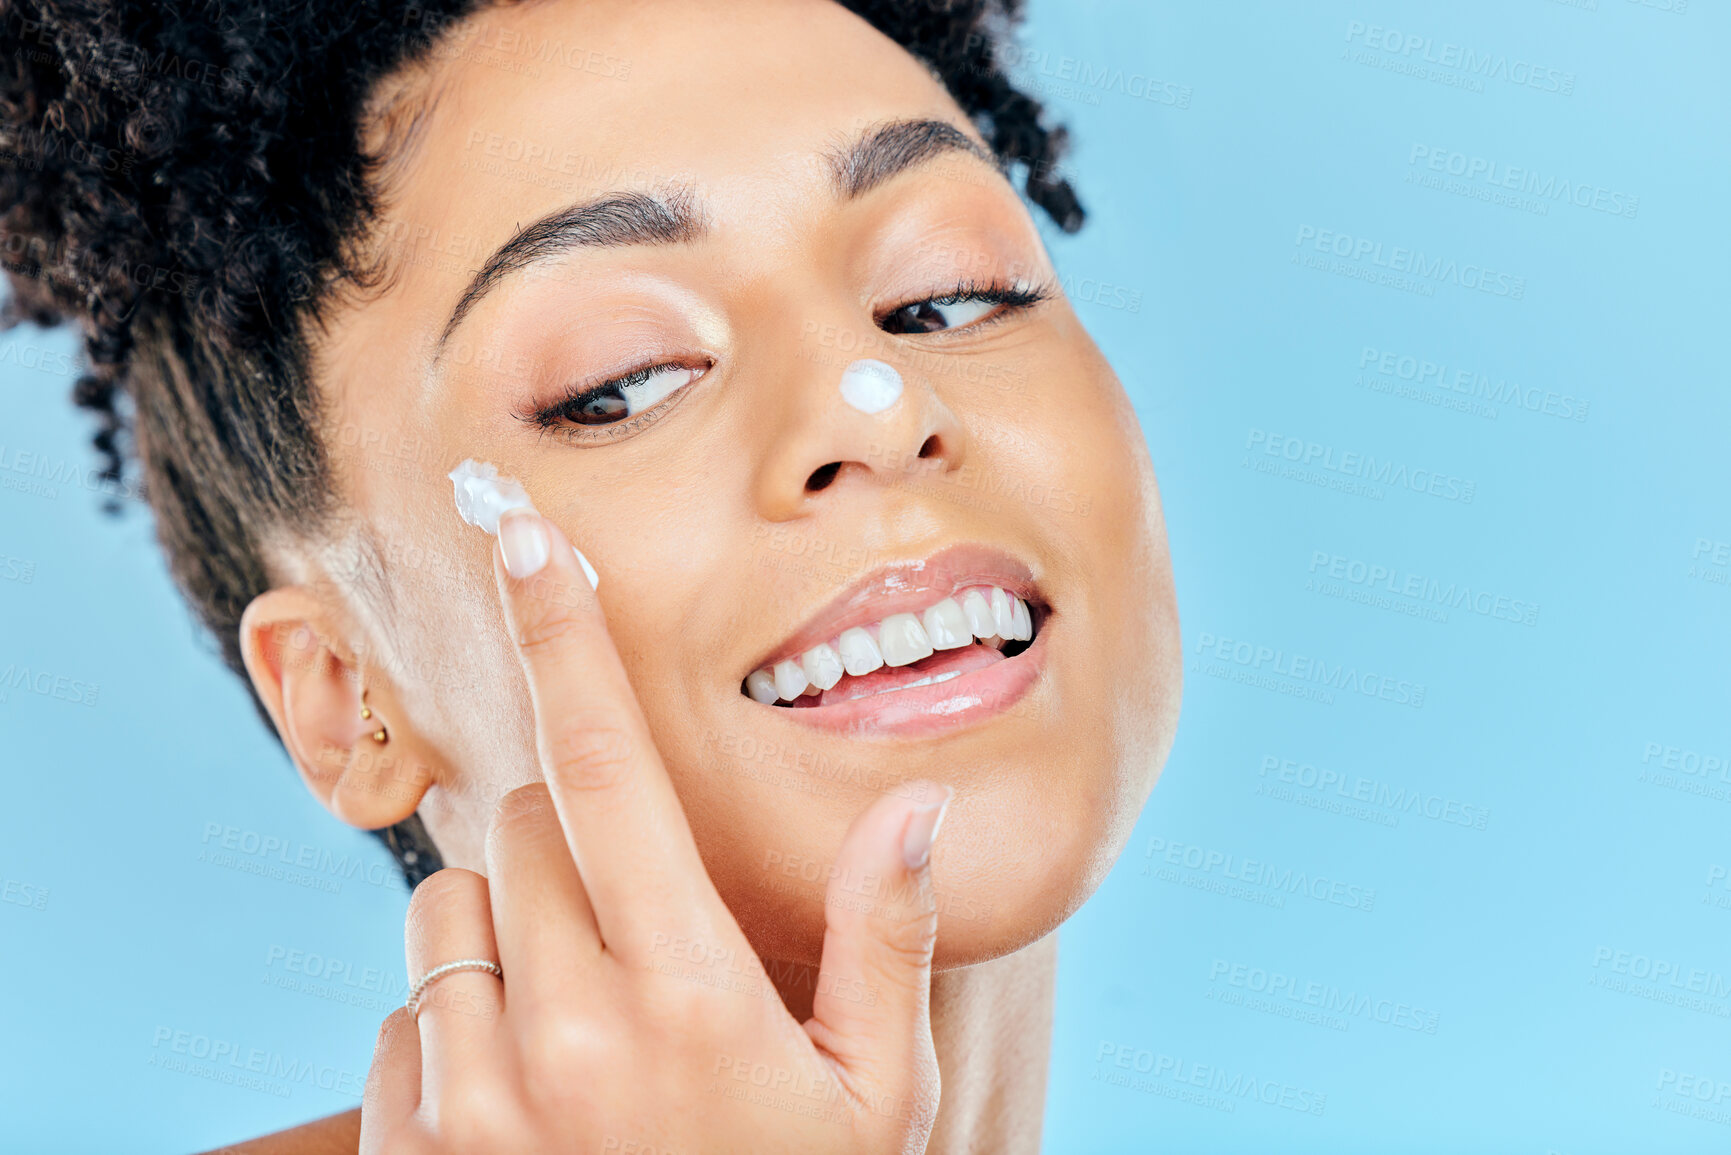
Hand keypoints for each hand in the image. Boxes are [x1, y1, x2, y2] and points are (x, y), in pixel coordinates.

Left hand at [360, 509, 952, 1153]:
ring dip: (505, 923)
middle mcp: (563, 1032)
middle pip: (519, 821)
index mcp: (690, 997)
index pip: (609, 768)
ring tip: (584, 1012)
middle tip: (638, 920)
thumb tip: (912, 803)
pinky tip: (527, 1088)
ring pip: (448, 907)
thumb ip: (887, 941)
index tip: (525, 536)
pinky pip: (404, 1012)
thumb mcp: (878, 1099)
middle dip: (569, 834)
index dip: (568, 638)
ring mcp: (473, 1098)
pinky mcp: (412, 1146)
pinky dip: (454, 1018)